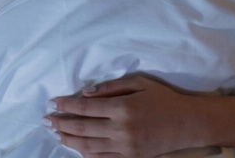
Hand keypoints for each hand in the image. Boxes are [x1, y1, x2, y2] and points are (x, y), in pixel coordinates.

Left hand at [45, 74, 199, 157]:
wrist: (187, 124)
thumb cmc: (164, 99)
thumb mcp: (140, 83)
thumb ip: (111, 87)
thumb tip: (86, 92)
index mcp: (123, 108)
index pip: (85, 107)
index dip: (66, 105)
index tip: (53, 103)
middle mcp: (121, 129)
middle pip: (82, 128)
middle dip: (61, 124)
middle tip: (46, 120)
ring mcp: (125, 147)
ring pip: (87, 146)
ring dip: (69, 140)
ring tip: (57, 134)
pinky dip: (85, 154)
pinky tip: (76, 148)